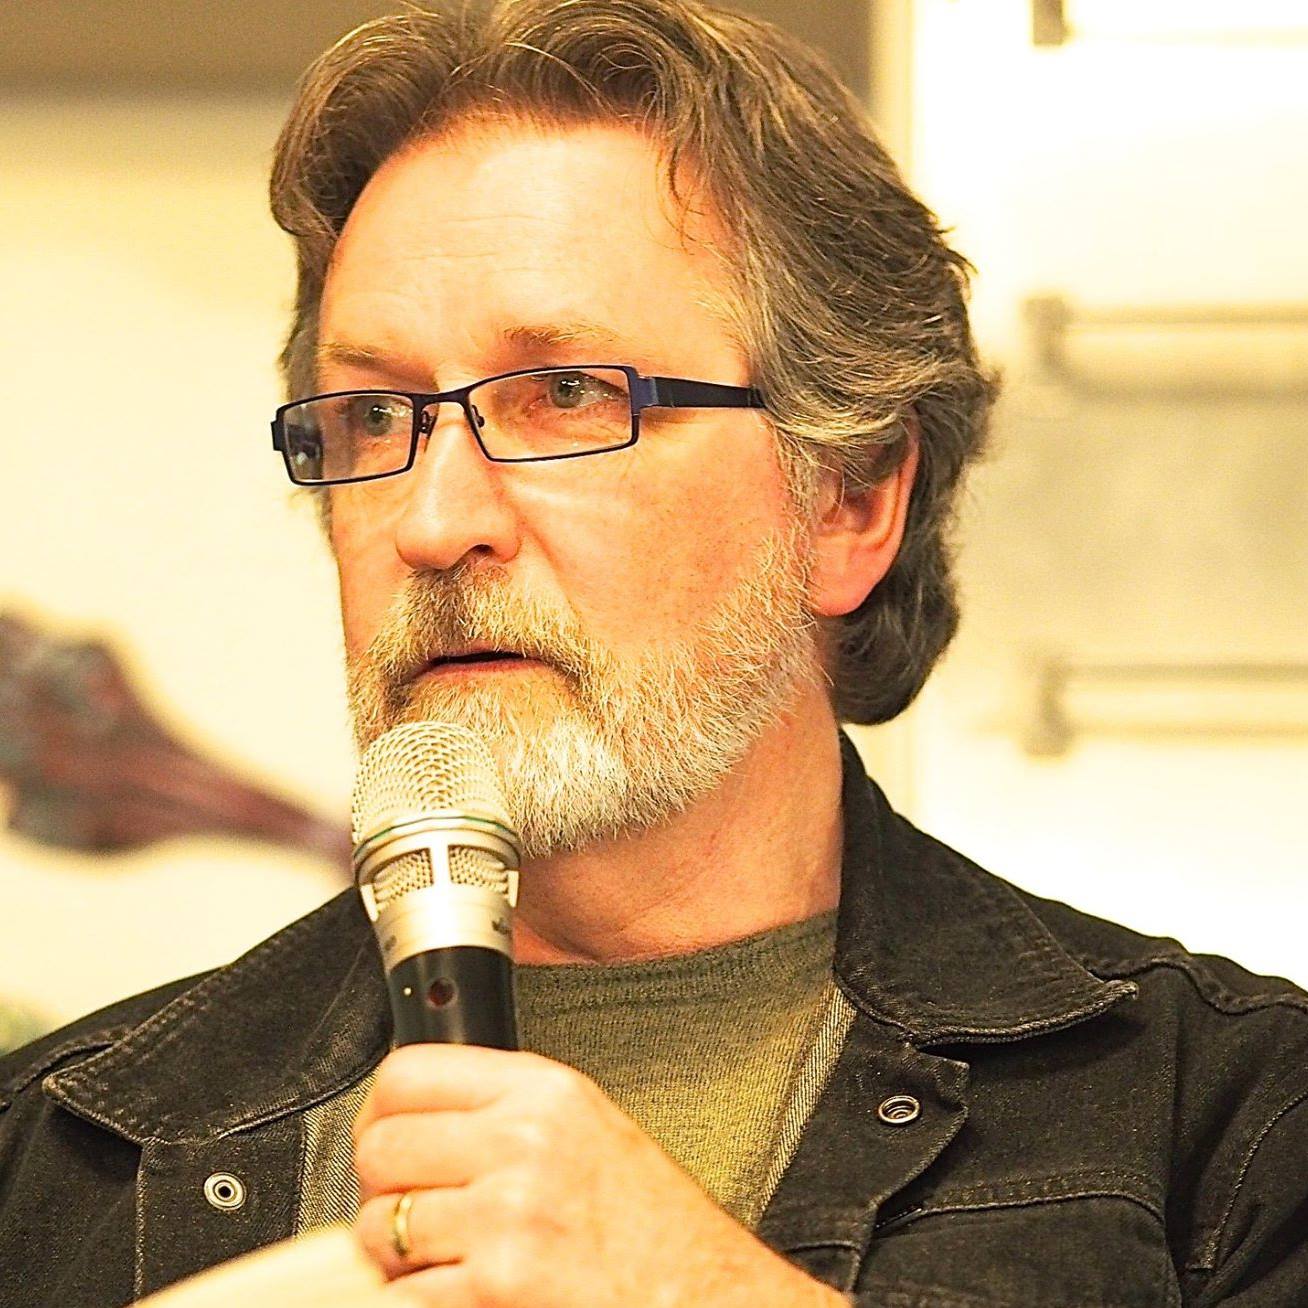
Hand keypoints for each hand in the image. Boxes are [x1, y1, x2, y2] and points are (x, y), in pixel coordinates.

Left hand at [352, 1044, 844, 1307]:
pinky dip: (419, 1302)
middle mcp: (523, 1142)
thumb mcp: (587, 1126)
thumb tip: (411, 1115)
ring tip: (449, 1258)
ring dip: (396, 1256)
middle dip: (383, 1188)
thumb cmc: (650, 1227)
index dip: (381, 1111)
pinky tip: (464, 1292)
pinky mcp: (496, 1285)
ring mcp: (507, 1216)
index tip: (386, 1135)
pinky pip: (402, 1294)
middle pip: (379, 1147)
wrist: (701, 1299)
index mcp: (544, 1092)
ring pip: (377, 1227)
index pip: (407, 1073)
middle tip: (414, 1209)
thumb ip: (504, 1109)